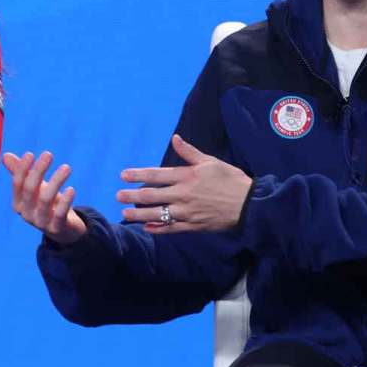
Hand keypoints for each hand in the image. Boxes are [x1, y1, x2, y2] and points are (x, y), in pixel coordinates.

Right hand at [2, 151, 87, 244]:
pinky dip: (65, 201)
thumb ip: (20, 173)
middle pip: (30, 190)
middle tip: (48, 154)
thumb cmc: (47, 204)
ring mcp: (41, 222)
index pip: (18, 184)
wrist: (63, 229)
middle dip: (38, 171)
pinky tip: (71, 189)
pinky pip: (59, 214)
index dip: (22, 169)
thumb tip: (5, 155)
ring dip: (56, 181)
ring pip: (45, 200)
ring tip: (66, 167)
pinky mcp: (57, 228)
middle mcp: (27, 214)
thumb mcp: (35, 188)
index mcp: (18, 204)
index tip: (30, 154)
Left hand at [116, 134, 252, 233]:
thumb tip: (175, 138)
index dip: (138, 174)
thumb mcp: (210, 161)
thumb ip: (189, 152)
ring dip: (140, 214)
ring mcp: (187, 212)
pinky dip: (158, 229)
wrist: (249, 204)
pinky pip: (171, 228)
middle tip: (118, 196)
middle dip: (132, 196)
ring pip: (158, 214)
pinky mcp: (193, 225)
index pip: (156, 175)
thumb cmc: (230, 179)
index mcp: (187, 176)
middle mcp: (183, 194)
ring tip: (125, 214)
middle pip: (152, 195)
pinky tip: (146, 228)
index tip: (123, 175)